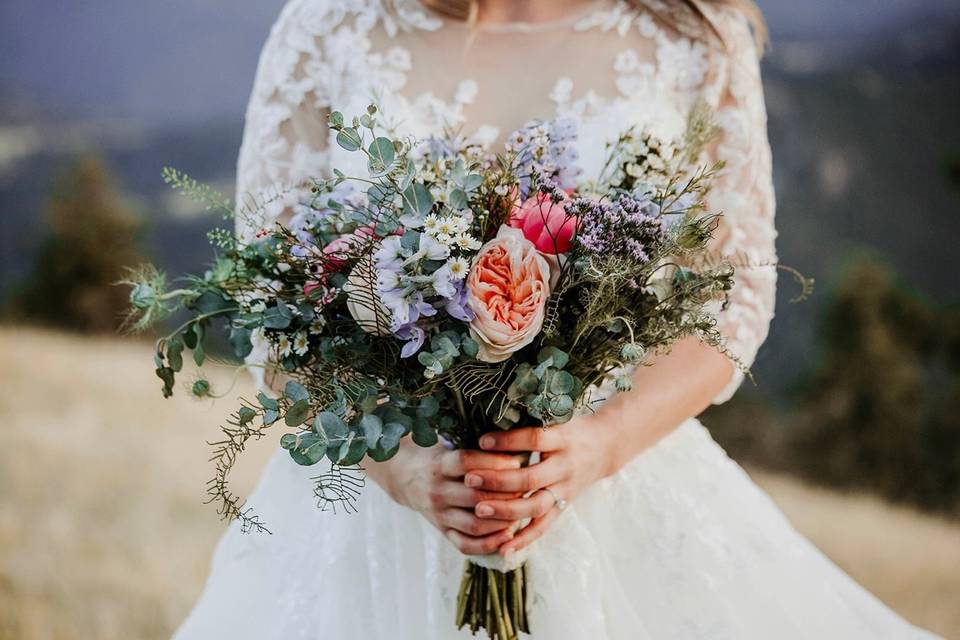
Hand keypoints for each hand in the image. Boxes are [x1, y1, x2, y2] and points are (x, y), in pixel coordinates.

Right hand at [369, 442, 525, 555]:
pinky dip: (489, 544)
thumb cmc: (439, 456)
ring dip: (503, 521)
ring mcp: (439, 514)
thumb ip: (477, 447)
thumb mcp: (451, 445)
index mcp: (440, 464)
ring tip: (522, 512)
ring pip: (475, 524)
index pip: (467, 462)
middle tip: (527, 490)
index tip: (517, 461)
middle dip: (506, 495)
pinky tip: (508, 535)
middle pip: (476, 496)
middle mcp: (438, 491)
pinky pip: (466, 545)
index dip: (495, 462)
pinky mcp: (442, 531)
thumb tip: (517, 442)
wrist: (404, 476)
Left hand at [465, 416, 615, 556]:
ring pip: (536, 506)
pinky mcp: (564, 505)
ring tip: (479, 511)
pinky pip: (543, 526)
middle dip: (499, 480)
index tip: (482, 441)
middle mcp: (565, 466)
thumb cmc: (569, 428)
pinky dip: (524, 539)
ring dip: (506, 511)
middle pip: (531, 478)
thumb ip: (527, 421)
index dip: (509, 441)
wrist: (605, 446)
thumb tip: (486, 417)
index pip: (535, 439)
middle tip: (470, 480)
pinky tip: (503, 548)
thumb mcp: (555, 418)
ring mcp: (565, 489)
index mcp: (563, 439)